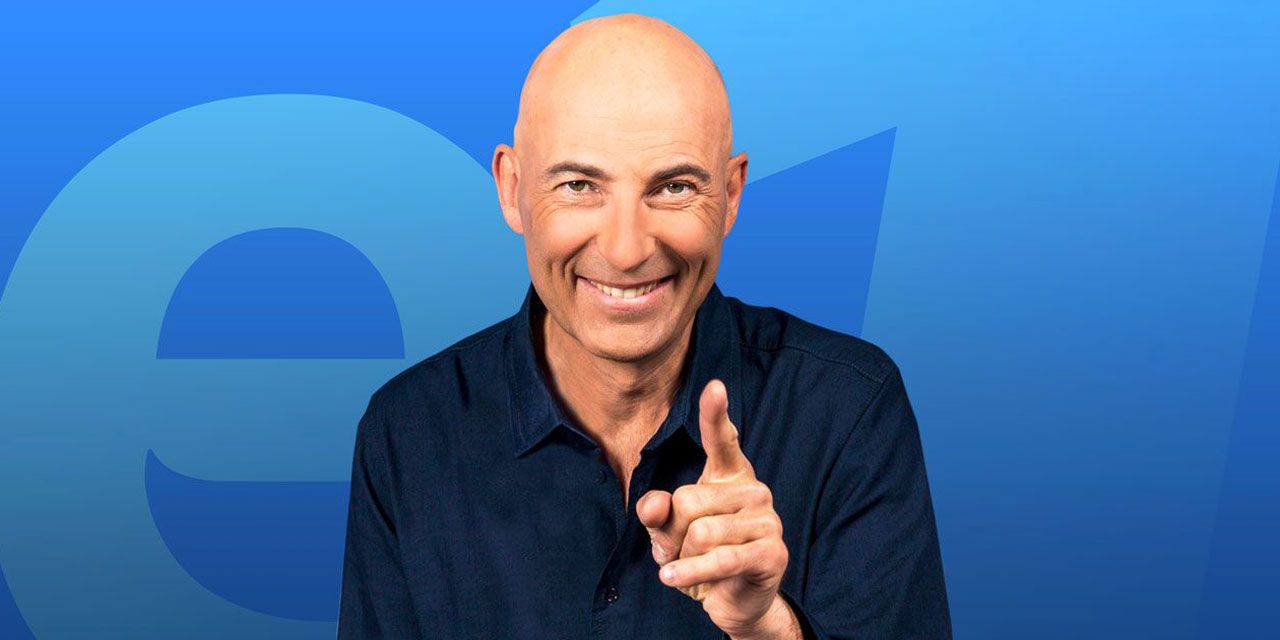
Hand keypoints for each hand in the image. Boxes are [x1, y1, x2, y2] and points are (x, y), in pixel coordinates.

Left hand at [636, 379, 793, 638]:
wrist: (735, 600)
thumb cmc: (702, 557)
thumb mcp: (669, 534)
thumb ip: (657, 515)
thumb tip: (653, 504)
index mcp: (731, 475)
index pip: (722, 439)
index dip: (715, 413)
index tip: (714, 386)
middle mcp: (754, 490)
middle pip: (687, 500)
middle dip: (672, 533)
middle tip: (681, 550)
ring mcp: (767, 520)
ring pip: (699, 532)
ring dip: (683, 558)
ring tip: (692, 567)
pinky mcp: (772, 552)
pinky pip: (720, 558)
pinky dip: (691, 572)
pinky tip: (672, 578)